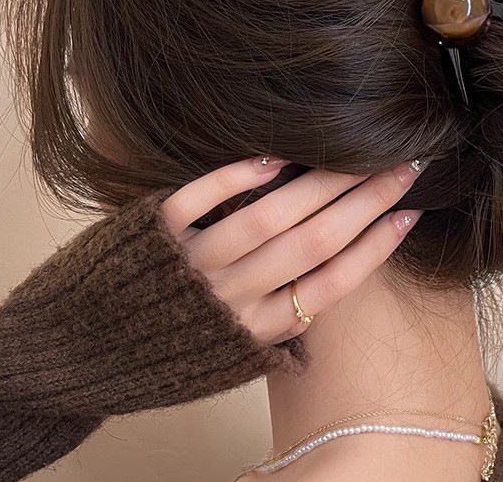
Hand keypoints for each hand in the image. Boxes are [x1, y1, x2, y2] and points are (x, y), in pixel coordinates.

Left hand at [159, 156, 426, 345]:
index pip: (333, 284)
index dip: (376, 247)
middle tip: (402, 167)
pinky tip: (274, 156)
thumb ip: (282, 316)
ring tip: (356, 155)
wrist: (93, 344)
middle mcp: (232, 299)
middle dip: (366, 201)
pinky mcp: (158, 232)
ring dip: (319, 182)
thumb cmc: (175, 342)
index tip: (409, 213)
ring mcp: (195, 263)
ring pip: (268, 219)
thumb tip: (338, 272)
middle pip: (314, 244)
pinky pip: (201, 198)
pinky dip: (237, 176)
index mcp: (258, 330)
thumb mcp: (236, 349)